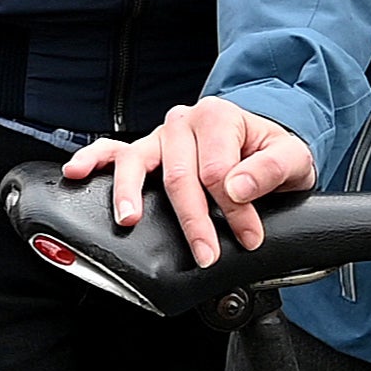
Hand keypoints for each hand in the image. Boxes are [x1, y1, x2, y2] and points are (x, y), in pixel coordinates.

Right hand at [67, 99, 317, 265]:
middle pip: (178, 174)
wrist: (262, 147)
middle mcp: (183, 122)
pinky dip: (92, 161)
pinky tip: (77, 173)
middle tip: (205, 253)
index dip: (233, 209)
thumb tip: (239, 186)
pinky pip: (112, 152)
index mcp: (219, 117)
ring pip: (138, 162)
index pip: (217, 170)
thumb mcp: (293, 157)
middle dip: (193, 218)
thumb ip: (272, 169)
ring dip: (131, 192)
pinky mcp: (145, 150)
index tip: (249, 237)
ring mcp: (159, 136)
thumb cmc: (273, 153)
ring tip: (130, 219)